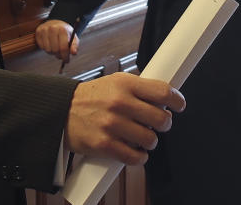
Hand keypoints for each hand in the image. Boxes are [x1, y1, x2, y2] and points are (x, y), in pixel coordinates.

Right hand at [35, 19, 79, 61]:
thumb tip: (74, 53)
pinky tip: (50, 44)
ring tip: (56, 48)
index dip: (65, 56)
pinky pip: (42, 47)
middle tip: (61, 56)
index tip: (67, 60)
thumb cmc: (65, 32)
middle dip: (59, 55)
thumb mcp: (73, 37)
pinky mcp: (38, 32)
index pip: (63, 47)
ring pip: (48, 50)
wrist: (55, 23)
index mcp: (62, 29)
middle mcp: (52, 28)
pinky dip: (47, 49)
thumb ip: (74, 45)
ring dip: (53, 52)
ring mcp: (44, 30)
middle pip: (55, 50)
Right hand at [65, 73, 184, 165]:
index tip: (179, 106)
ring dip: (150, 142)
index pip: (163, 92)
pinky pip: (135, 157)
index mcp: (125, 84)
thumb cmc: (91, 98)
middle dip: (164, 124)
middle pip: (162, 119)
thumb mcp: (114, 83)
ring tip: (142, 138)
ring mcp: (112, 125)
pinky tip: (135, 151)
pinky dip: (139, 157)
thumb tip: (166, 100)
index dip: (177, 101)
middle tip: (157, 124)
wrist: (60, 111)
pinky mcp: (105, 145)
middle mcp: (119, 103)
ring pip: (151, 140)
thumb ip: (138, 89)